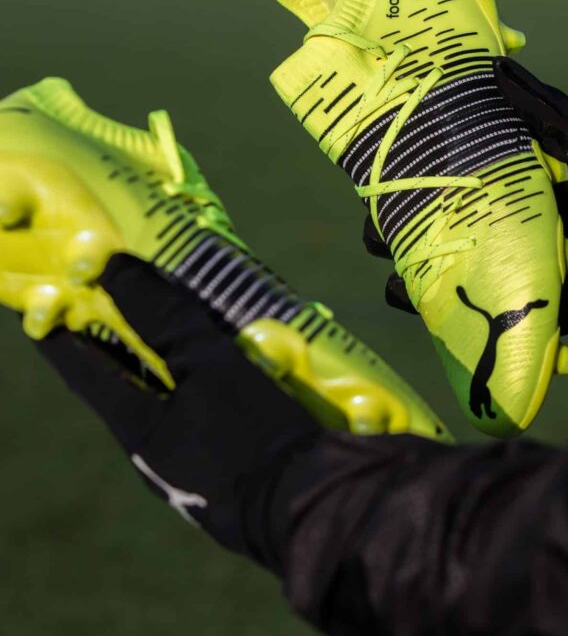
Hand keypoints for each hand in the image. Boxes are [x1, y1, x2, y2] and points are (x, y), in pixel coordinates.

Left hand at [35, 253, 317, 566]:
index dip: (64, 338)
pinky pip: (208, 418)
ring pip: (172, 402)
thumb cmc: (254, 434)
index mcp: (139, 430)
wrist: (313, 504)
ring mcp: (193, 466)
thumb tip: (115, 268)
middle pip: (130, 386)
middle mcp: (157, 450)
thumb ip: (164, 318)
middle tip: (125, 302)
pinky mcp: (230, 471)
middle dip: (125, 344)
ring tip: (187, 328)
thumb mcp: (211, 366)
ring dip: (172, 365)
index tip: (48, 307)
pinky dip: (210, 387)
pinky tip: (238, 369)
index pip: (86, 374)